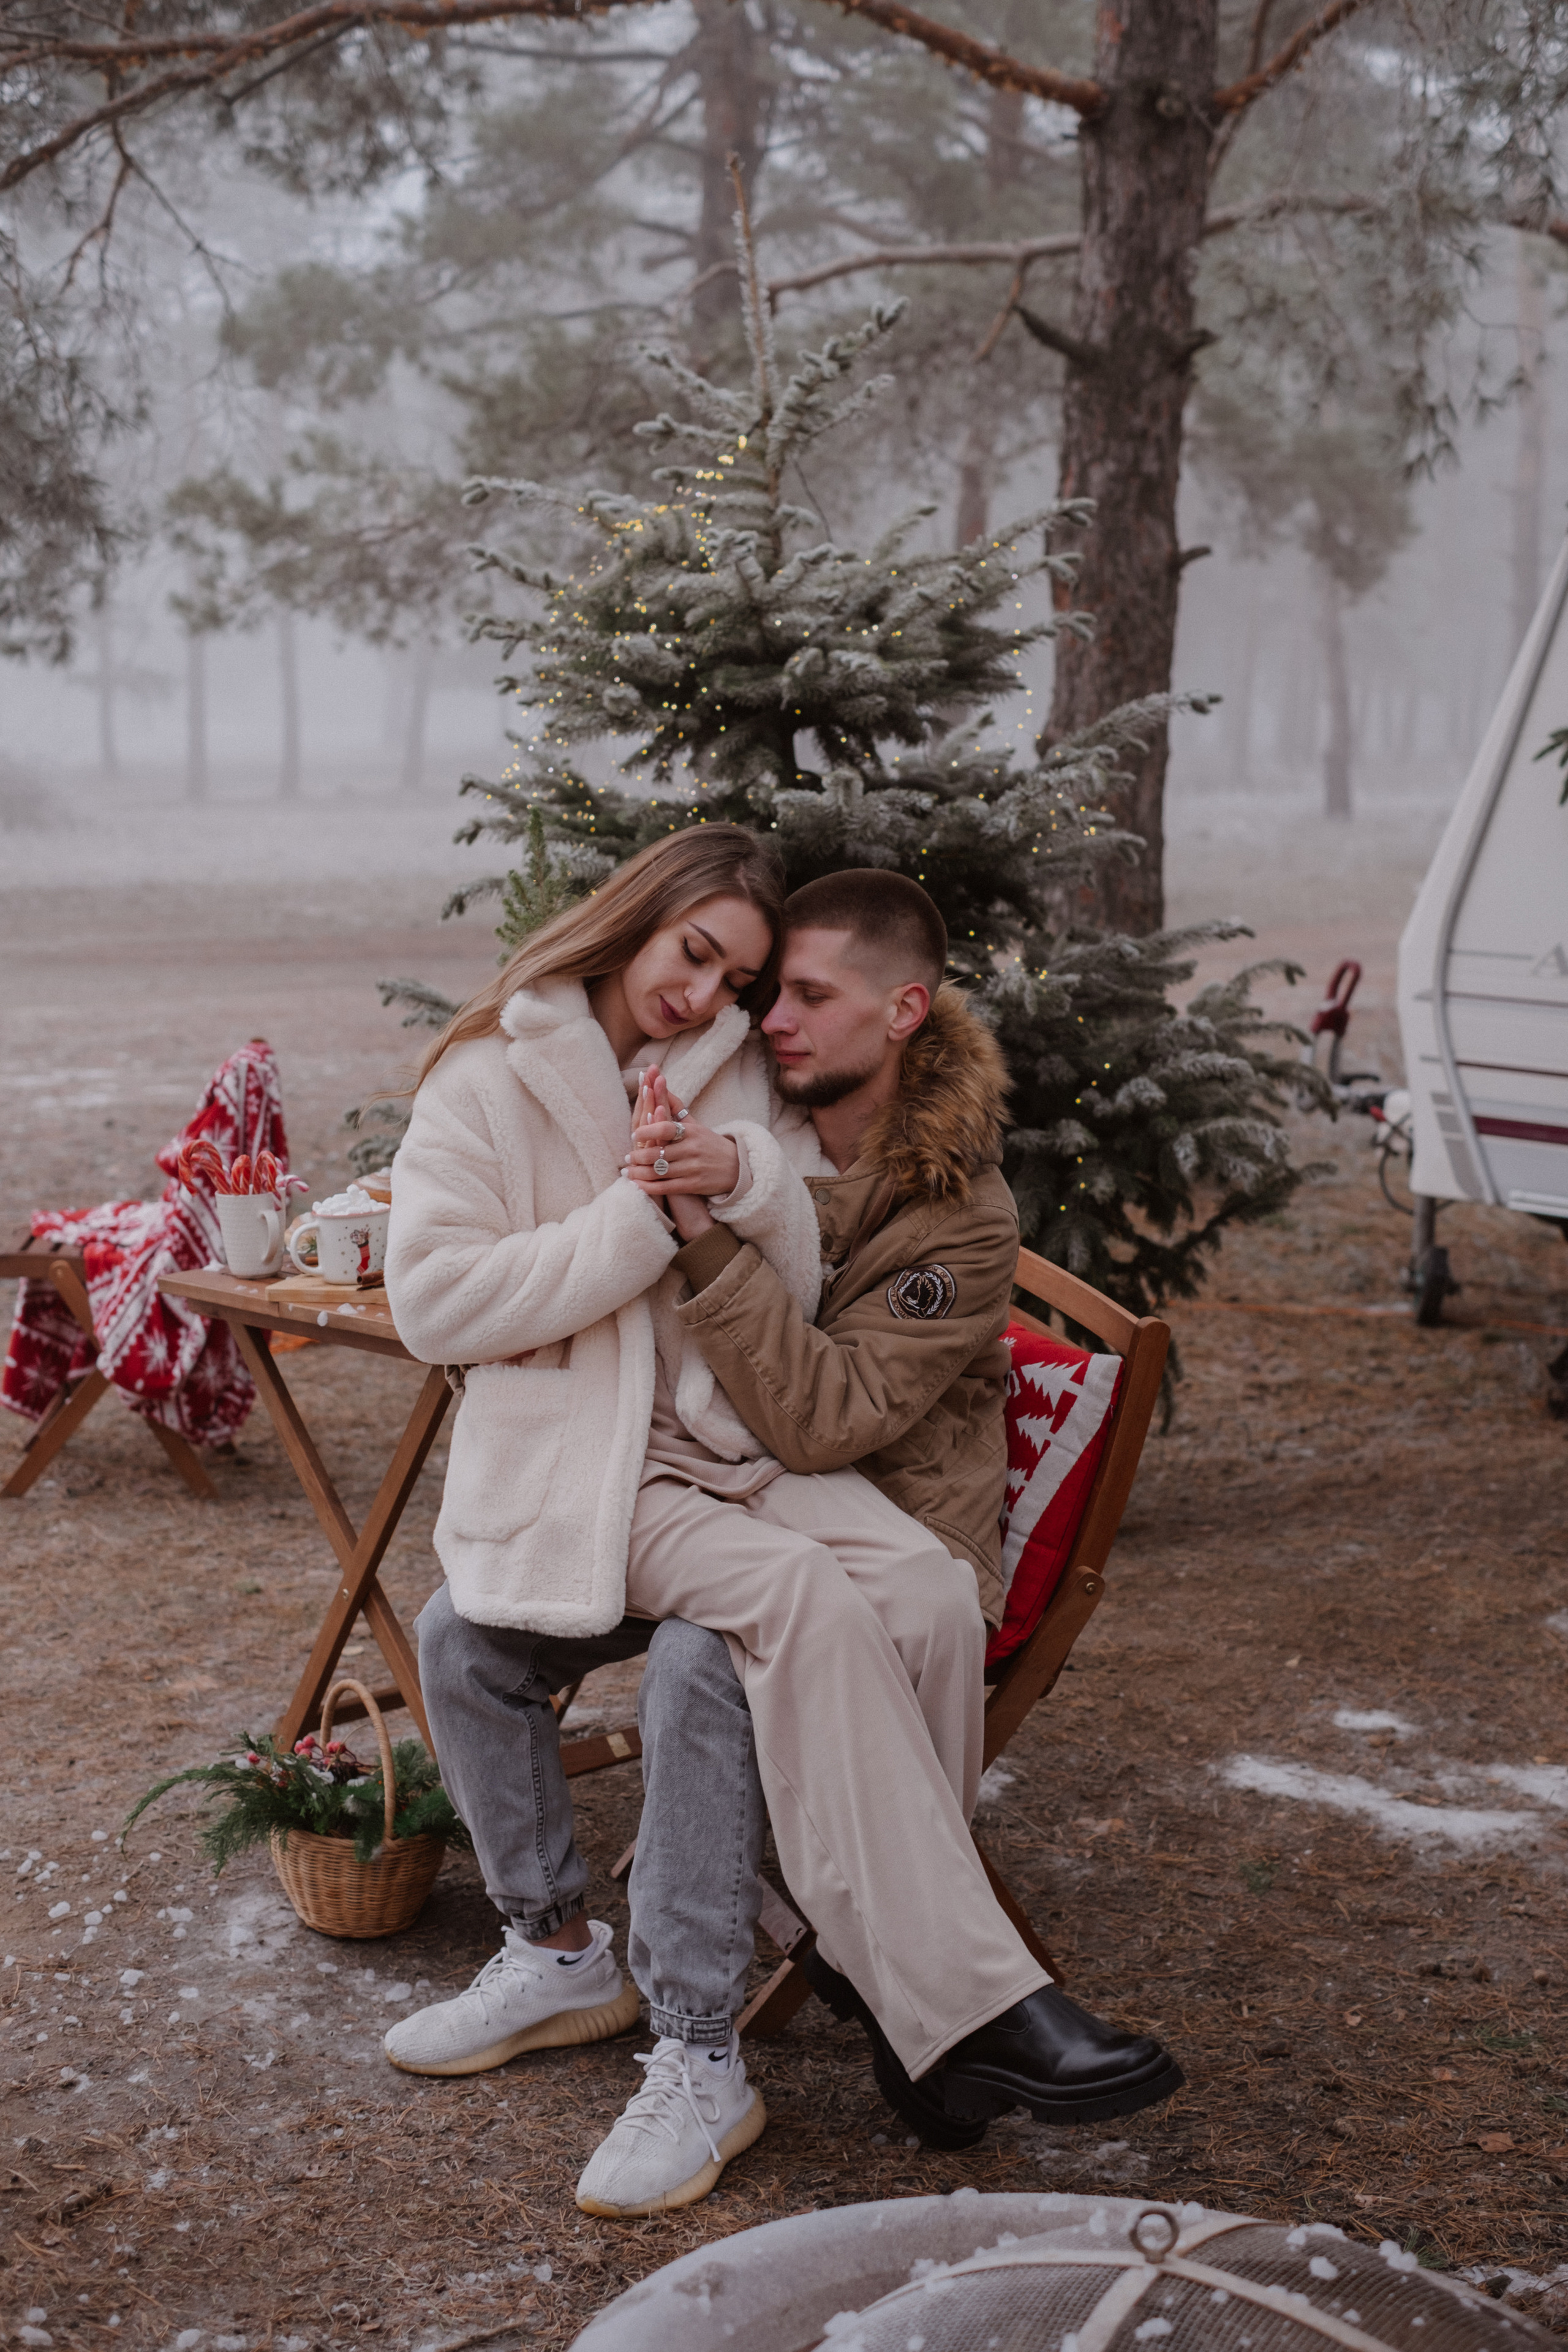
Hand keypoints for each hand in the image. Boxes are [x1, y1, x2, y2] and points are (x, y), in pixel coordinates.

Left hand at [622, 1067, 739, 1202]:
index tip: (634, 1134)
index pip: (665, 1128)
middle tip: (627, 1158)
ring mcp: (692, 1168)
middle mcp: (691, 1149)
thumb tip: (659, 1082)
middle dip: (638, 1156)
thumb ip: (676, 1106)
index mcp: (691, 1131)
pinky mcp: (693, 1185)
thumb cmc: (711, 1144)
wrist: (737, 1168)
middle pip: (657, 1153)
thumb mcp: (696, 1124)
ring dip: (638, 1173)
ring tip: (628, 1171)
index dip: (646, 1131)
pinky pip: (665, 1187)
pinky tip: (638, 1184)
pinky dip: (648, 1187)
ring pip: (658, 1172)